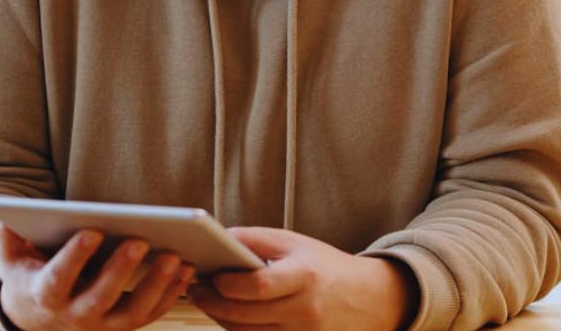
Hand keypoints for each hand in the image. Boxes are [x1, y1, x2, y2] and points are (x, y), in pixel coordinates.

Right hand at [0, 222, 195, 330]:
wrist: (39, 316)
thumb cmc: (31, 274)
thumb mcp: (13, 258)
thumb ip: (10, 237)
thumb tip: (3, 214)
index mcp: (44, 295)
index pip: (57, 280)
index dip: (74, 257)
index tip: (91, 231)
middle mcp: (73, 317)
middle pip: (99, 300)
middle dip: (120, 271)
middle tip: (141, 240)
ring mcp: (101, 326)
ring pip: (132, 313)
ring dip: (156, 285)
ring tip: (176, 255)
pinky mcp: (124, 327)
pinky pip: (151, 314)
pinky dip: (171, 294)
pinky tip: (187, 269)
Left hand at [189, 227, 418, 330]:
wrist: (366, 299)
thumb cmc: (325, 266)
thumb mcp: (296, 243)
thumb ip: (256, 240)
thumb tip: (217, 239)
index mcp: (305, 277)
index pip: (258, 287)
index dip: (228, 284)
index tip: (211, 275)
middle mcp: (304, 311)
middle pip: (245, 316)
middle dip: (213, 302)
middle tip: (195, 289)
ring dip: (220, 317)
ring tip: (207, 299)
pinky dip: (238, 329)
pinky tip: (229, 314)